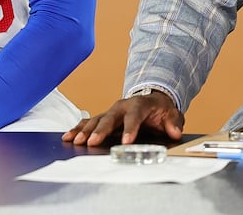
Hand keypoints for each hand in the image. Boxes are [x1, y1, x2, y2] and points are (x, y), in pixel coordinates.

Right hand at [62, 91, 183, 146]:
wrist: (152, 100)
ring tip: (76, 141)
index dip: (130, 129)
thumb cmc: (161, 110)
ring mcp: (111, 112)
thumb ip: (174, 122)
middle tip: (92, 142)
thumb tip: (174, 132)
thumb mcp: (172, 114)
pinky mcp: (104, 118)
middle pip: (109, 118)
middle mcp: (122, 106)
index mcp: (139, 105)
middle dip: (100, 131)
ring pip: (96, 120)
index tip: (126, 142)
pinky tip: (68, 136)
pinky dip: (78, 128)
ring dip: (85, 130)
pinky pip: (89, 122)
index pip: (134, 116)